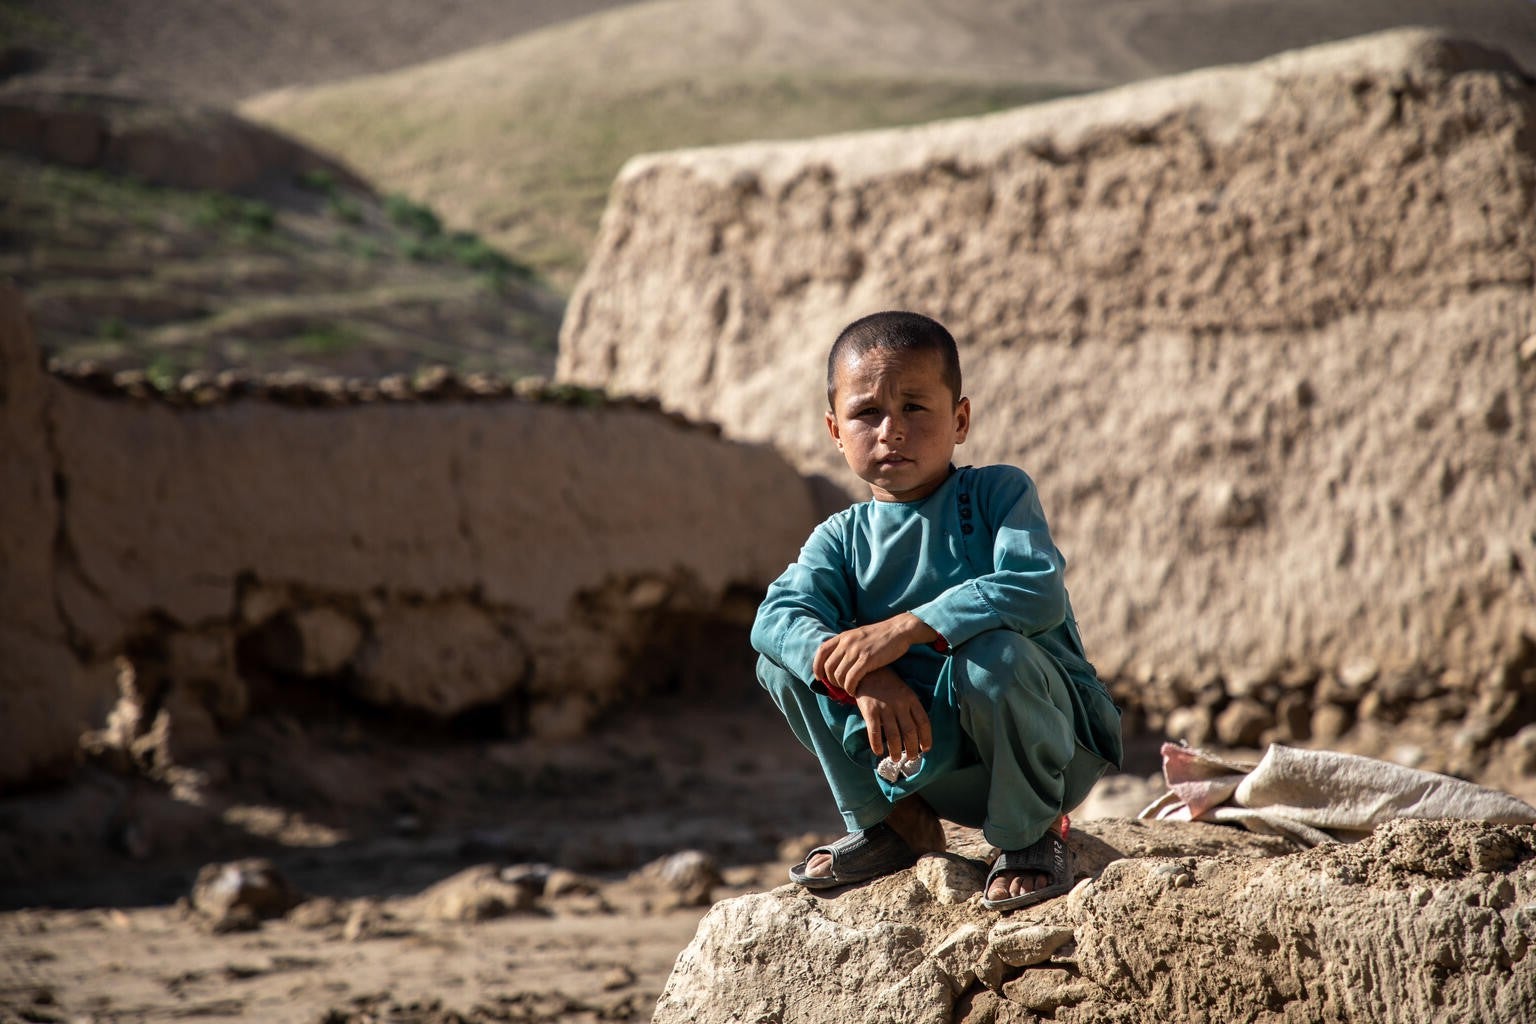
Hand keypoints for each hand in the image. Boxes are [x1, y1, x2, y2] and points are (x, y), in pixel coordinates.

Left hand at [814, 613, 939, 695]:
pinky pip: (851, 679)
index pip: (821, 651)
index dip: (817, 666)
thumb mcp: (859, 634)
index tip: (819, 677)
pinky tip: (855, 691)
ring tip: (849, 689)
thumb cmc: (881, 635)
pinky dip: (851, 688)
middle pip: (828, 667)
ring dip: (842, 686)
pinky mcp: (867, 659)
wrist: (899, 630)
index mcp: (843, 636)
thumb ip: (847, 644)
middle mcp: (846, 642)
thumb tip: (837, 658)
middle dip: (832, 681)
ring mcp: (856, 651)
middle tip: (840, 686)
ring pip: (839, 675)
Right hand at [854, 668, 932, 761]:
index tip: (925, 749)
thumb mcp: (905, 692)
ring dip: (896, 751)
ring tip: (896, 759)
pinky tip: (878, 752)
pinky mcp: (869, 711)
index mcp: (911, 699)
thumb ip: (911, 709)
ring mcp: (884, 707)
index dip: (926, 738)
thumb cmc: (888, 686)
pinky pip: (875, 732)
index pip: (923, 722)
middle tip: (911, 757)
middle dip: (912, 749)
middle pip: (909, 732)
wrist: (867, 672)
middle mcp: (900, 704)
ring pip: (893, 735)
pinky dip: (876, 745)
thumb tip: (916, 734)